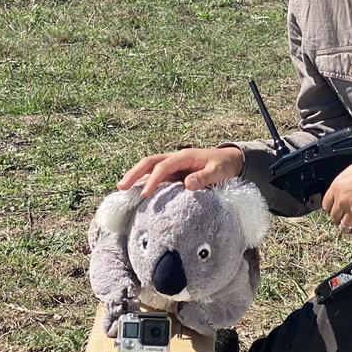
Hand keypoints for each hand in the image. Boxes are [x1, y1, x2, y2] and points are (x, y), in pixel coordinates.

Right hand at [118, 147, 243, 197]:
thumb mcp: (218, 171)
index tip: (145, 194)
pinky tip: (137, 192)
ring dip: (136, 176)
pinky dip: (145, 181)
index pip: (163, 166)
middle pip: (150, 163)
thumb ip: (204, 177)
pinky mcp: (174, 173)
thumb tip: (187, 184)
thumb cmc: (223, 165)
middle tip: (121, 187)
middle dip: (134, 173)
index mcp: (184, 156)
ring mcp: (174, 166)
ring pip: (150, 168)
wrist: (230, 160)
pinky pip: (156, 176)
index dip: (153, 179)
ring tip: (122, 189)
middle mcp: (175, 159)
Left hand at [322, 139, 351, 242]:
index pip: (326, 205)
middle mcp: (343, 200)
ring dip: (350, 227)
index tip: (337, 211)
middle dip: (341, 218)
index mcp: (338, 186)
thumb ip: (347, 183)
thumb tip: (347, 188)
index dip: (333, 209)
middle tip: (348, 217)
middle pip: (335, 217)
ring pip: (345, 227)